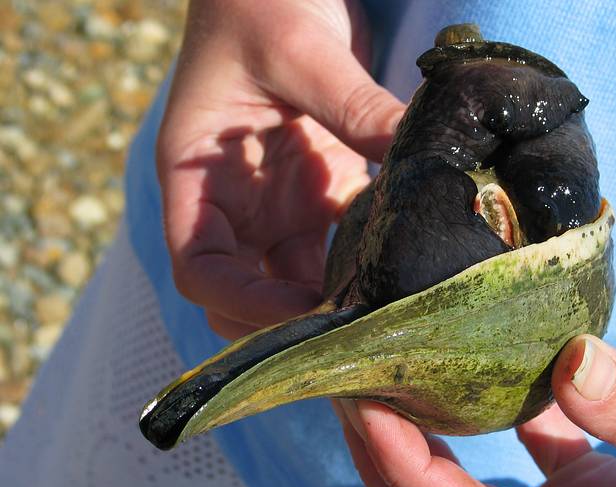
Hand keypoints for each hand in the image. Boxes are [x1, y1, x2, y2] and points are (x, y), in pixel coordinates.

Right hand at [157, 0, 403, 338]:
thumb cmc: (260, 5)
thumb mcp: (299, 49)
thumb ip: (352, 104)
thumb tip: (418, 155)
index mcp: (197, 181)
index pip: (201, 269)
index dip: (244, 303)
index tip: (306, 311)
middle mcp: (234, 209)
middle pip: (245, 297)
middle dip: (289, 322)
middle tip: (352, 326)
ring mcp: (277, 210)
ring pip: (296, 284)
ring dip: (332, 302)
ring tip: (383, 307)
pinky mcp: (318, 200)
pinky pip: (339, 251)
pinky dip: (363, 266)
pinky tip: (399, 268)